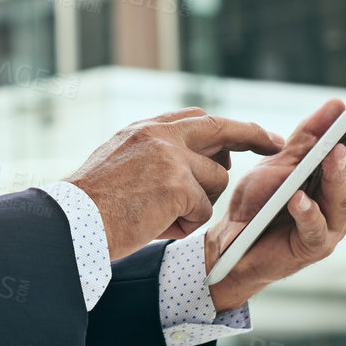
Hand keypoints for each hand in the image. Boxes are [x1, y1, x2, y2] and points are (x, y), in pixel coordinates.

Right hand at [64, 108, 284, 260]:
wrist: (72, 221)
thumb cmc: (91, 203)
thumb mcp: (119, 162)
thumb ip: (154, 155)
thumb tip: (193, 164)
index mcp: (145, 129)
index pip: (197, 118)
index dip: (228, 127)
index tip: (255, 133)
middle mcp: (159, 135)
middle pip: (221, 131)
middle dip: (253, 136)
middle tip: (274, 145)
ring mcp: (170, 157)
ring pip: (215, 181)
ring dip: (198, 205)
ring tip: (162, 216)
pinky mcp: (177, 185)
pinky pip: (202, 211)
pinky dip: (184, 225)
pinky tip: (157, 226)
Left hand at [204, 76, 345, 310]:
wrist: (233, 242)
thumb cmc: (260, 202)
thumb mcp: (280, 161)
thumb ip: (308, 137)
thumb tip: (337, 103)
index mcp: (337, 173)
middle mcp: (341, 198)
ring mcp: (331, 224)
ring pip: (342, 195)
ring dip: (339, 172)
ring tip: (337, 151)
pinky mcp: (313, 246)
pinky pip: (313, 227)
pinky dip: (307, 212)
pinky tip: (298, 199)